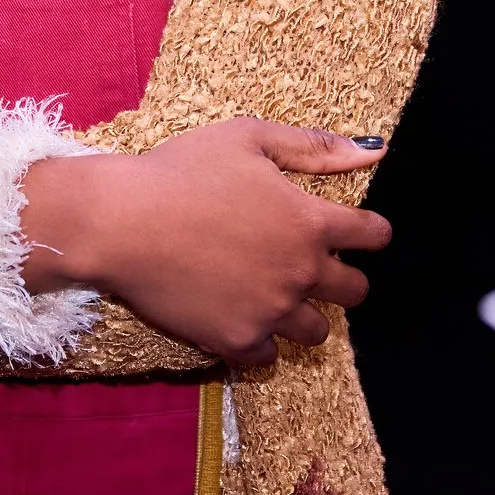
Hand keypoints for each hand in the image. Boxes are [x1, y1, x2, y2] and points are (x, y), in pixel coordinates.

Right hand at [19, 118, 391, 365]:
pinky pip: (268, 356)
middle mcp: (300, 272)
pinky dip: (260, 341)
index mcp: (309, 222)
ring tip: (276, 296)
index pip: (372, 236)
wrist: (121, 222)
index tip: (361, 233)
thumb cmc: (181, 171)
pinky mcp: (235, 340)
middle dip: (344, 279)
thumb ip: (314, 147)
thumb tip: (373, 154)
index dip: (371, 233)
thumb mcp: (249, 138)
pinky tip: (242, 318)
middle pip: (355, 292)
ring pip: (316, 332)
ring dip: (304, 314)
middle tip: (314, 268)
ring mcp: (270, 312)